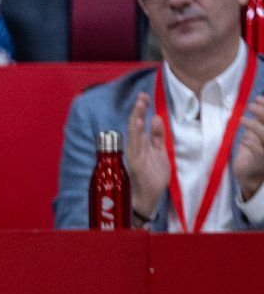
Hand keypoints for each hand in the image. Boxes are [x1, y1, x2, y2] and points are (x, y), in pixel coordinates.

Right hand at [124, 91, 168, 220]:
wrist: (150, 197)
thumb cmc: (153, 175)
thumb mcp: (159, 151)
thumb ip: (157, 135)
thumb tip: (156, 117)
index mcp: (141, 144)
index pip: (139, 124)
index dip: (141, 110)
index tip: (144, 96)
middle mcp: (136, 148)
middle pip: (135, 127)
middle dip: (138, 111)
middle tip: (141, 96)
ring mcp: (135, 156)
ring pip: (134, 135)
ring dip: (135, 121)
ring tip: (139, 107)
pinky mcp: (137, 164)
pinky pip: (136, 148)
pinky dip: (136, 136)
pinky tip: (138, 125)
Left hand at [233, 94, 263, 200]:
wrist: (250, 176)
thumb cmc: (252, 153)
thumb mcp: (257, 134)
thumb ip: (260, 122)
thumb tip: (256, 103)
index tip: (258, 98)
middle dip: (262, 112)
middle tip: (249, 105)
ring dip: (253, 126)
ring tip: (241, 119)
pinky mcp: (262, 162)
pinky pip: (259, 151)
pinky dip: (250, 143)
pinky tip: (242, 139)